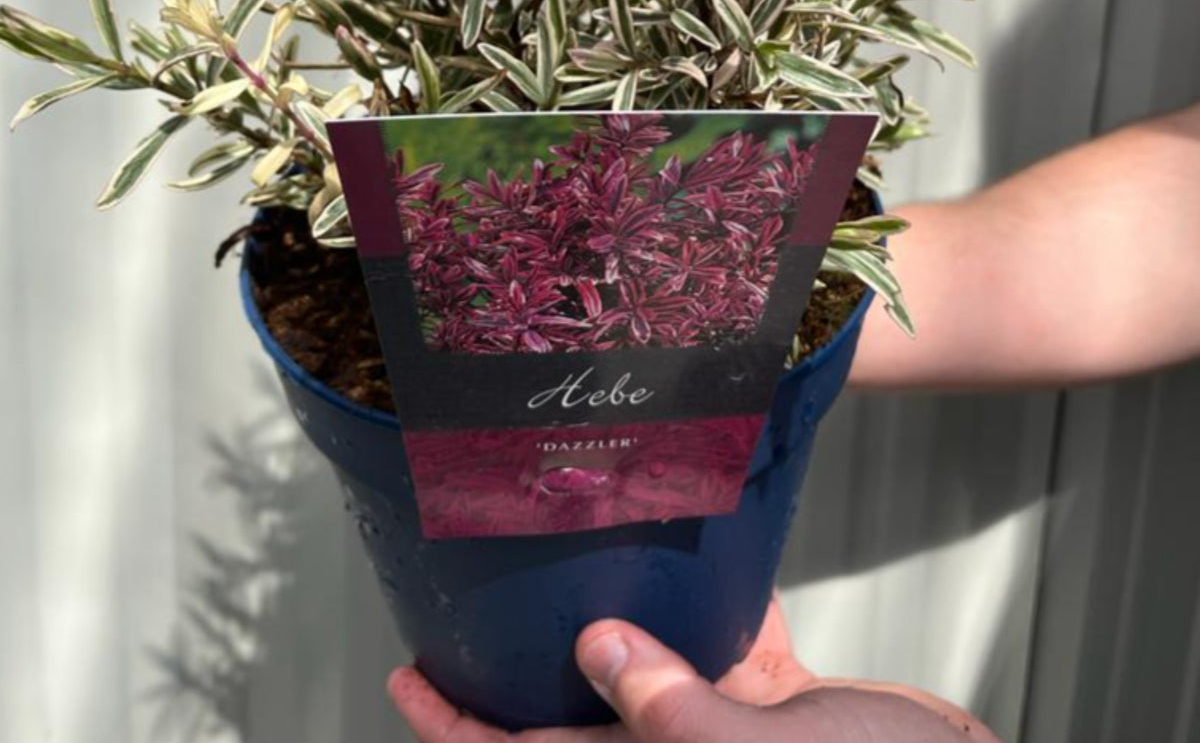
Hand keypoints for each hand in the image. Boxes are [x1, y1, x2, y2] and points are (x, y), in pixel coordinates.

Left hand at [388, 596, 1002, 740]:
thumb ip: (682, 717)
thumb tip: (596, 653)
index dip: (456, 728)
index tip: (407, 673)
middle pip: (564, 713)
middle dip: (512, 662)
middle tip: (468, 595)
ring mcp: (720, 724)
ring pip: (632, 673)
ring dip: (593, 621)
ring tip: (555, 555)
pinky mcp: (768, 696)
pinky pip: (717, 643)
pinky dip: (698, 601)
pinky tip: (687, 546)